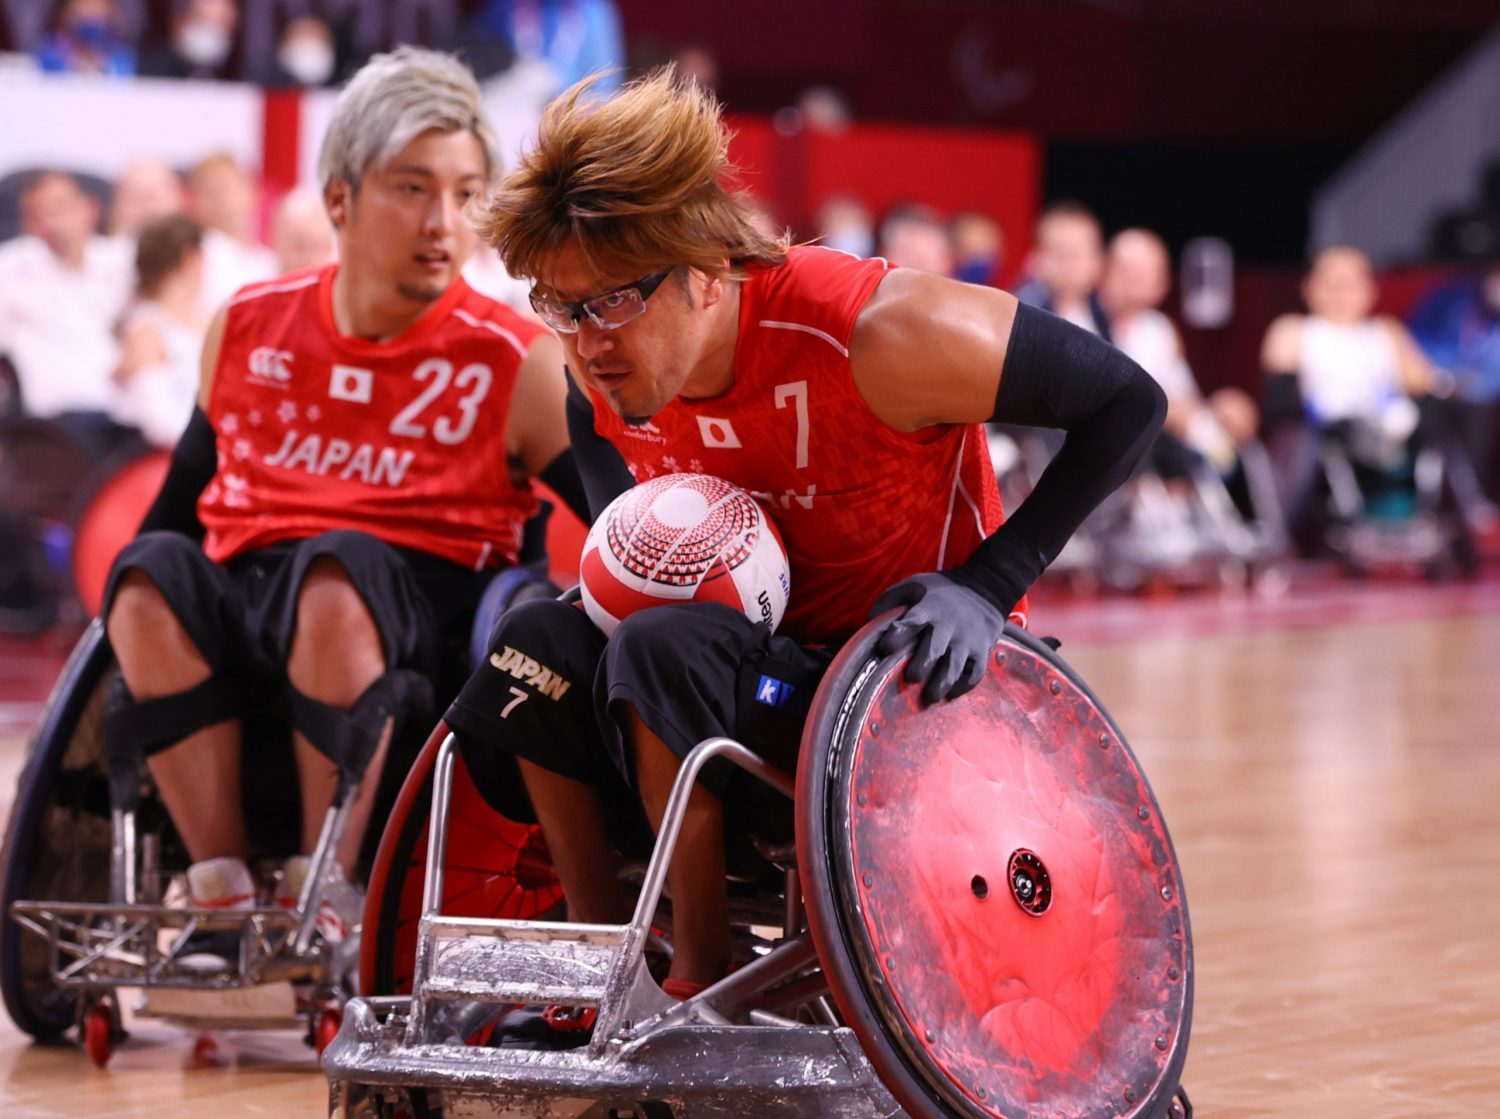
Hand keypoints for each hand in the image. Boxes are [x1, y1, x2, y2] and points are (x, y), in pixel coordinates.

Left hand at [868, 573, 1006, 703]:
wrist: (986, 587)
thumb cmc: (941, 591)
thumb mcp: (914, 585)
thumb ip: (890, 600)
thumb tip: (867, 623)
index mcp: (928, 608)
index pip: (911, 622)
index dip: (898, 635)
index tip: (885, 648)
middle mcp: (948, 625)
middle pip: (934, 649)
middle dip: (922, 665)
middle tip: (911, 679)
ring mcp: (967, 639)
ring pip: (955, 666)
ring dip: (941, 683)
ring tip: (930, 698)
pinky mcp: (982, 649)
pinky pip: (975, 672)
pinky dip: (963, 686)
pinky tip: (950, 693)